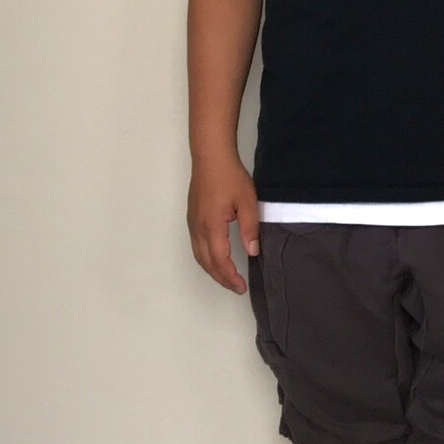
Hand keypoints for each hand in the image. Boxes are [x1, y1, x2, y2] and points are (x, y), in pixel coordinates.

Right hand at [187, 154, 260, 294]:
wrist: (210, 156)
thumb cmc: (230, 177)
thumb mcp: (247, 202)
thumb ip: (249, 228)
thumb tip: (252, 251)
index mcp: (212, 227)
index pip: (220, 261)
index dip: (230, 277)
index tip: (241, 287)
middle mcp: (198, 228)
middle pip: (206, 262)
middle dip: (221, 278)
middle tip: (236, 287)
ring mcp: (192, 223)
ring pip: (199, 255)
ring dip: (212, 270)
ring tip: (227, 277)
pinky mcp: (192, 217)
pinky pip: (196, 246)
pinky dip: (205, 258)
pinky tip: (215, 258)